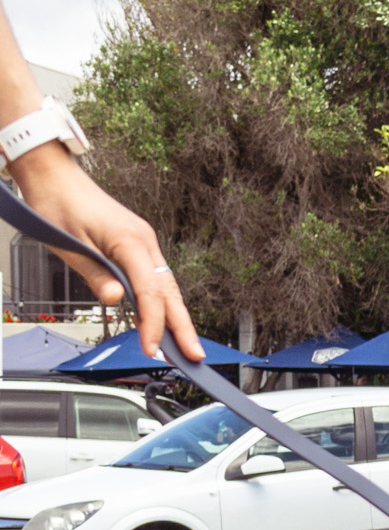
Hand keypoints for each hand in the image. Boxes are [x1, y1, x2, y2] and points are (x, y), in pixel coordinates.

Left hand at [9, 146, 202, 363]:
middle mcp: (145, 241)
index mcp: (131, 241)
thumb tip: (116, 299)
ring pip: (166, 286)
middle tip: (193, 354)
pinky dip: (160, 300)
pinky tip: (158, 317)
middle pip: (170, 292)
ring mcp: (144, 242)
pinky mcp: (137, 243)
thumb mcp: (69, 244)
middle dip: (183, 325)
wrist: (54, 175)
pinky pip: (155, 277)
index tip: (151, 348)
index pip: (150, 293)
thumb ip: (95, 274)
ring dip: (175, 315)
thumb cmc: (58, 203)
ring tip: (182, 343)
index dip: (153, 324)